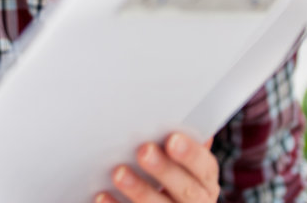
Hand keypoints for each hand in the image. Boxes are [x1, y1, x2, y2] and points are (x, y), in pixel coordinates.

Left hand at [95, 133, 218, 202]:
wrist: (158, 202)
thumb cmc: (167, 175)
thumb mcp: (178, 162)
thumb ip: (178, 143)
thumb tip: (178, 113)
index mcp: (204, 181)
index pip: (204, 167)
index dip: (190, 154)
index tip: (172, 139)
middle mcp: (196, 202)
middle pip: (186, 190)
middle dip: (164, 170)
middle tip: (143, 151)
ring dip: (139, 190)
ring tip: (119, 172)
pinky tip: (101, 196)